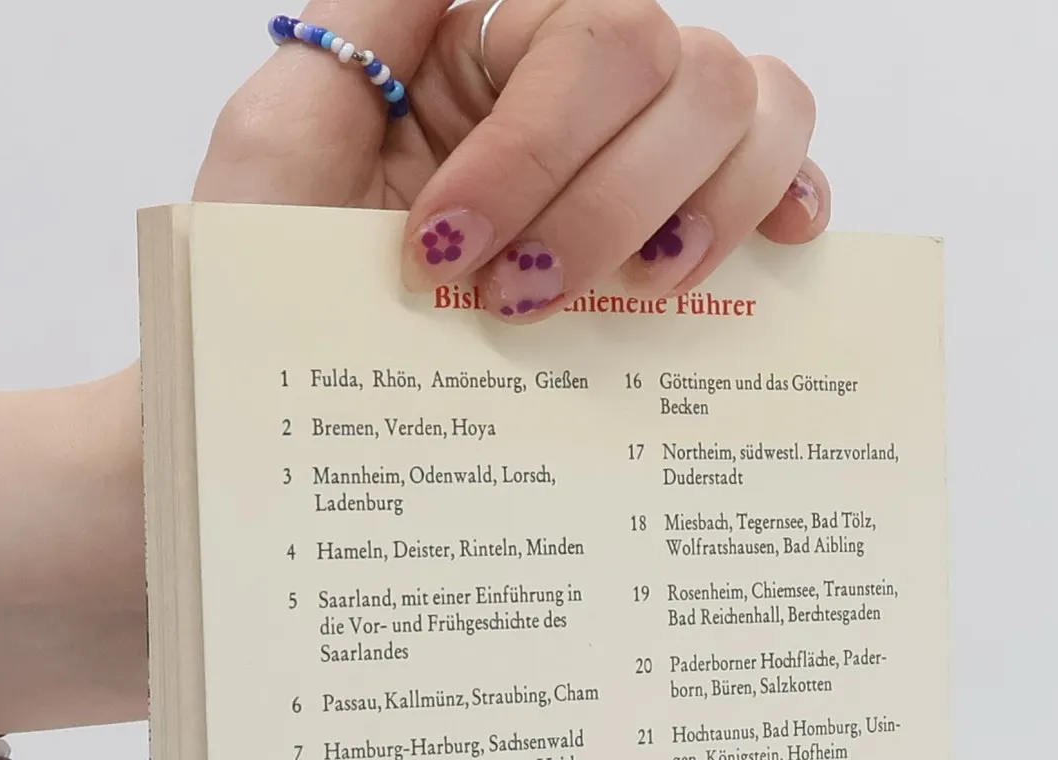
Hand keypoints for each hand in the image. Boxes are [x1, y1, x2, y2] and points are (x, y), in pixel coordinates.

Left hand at [194, 0, 827, 321]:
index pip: (588, 35)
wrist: (285, 421)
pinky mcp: (671, 242)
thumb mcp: (279, 139)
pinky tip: (779, 244)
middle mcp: (569, 90)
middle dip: (608, 200)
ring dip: (704, 209)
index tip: (451, 250)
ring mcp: (631, 160)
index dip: (539, 149)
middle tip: (518, 302)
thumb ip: (367, 21)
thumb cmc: (268, 289)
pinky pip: (778, 174)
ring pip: (750, 108)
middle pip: (685, 68)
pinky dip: (789, 195)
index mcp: (483, 47)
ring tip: (633, 300)